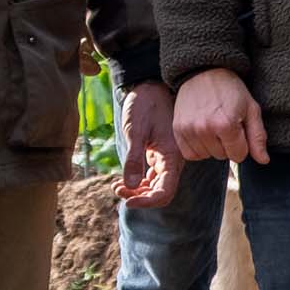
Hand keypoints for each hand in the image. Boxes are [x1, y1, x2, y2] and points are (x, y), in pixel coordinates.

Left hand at [116, 80, 181, 204]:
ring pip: (154, 187)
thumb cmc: (145, 105)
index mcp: (172, 156)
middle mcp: (173, 161)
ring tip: (116, 185)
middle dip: (139, 197)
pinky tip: (122, 180)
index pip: (165, 192)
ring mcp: (166, 159)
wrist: (149, 86)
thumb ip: (134, 159)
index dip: (147, 202)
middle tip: (117, 189)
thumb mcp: (136, 131)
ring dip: (136, 191)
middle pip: (160, 192)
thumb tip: (129, 186)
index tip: (127, 201)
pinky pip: (150, 177)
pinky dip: (137, 183)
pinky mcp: (158, 156)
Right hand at [172, 67, 268, 165]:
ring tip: (213, 126)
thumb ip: (258, 137)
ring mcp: (189, 130)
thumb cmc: (231, 90)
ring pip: (206, 156)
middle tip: (224, 122)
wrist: (204, 72)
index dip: (242, 144)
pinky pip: (189, 154)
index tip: (238, 127)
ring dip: (212, 146)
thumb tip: (263, 161)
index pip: (239, 156)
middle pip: (222, 156)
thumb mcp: (251, 109)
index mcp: (226, 125)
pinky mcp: (178, 129)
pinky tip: (202, 133)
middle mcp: (205, 129)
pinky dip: (197, 148)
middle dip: (227, 144)